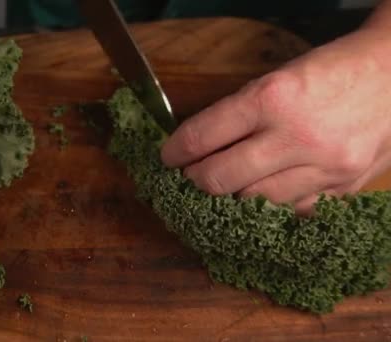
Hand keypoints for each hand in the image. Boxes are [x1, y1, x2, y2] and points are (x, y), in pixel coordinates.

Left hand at [160, 25, 390, 213]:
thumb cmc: (334, 70)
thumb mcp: (280, 77)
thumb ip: (240, 113)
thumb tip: (200, 144)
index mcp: (273, 98)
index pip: (203, 135)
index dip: (175, 151)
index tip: (168, 157)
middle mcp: (296, 136)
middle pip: (220, 179)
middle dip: (194, 180)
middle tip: (189, 176)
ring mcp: (323, 167)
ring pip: (252, 202)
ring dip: (230, 196)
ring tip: (223, 186)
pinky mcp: (343, 189)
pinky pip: (291, 212)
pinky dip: (270, 206)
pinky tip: (262, 194)